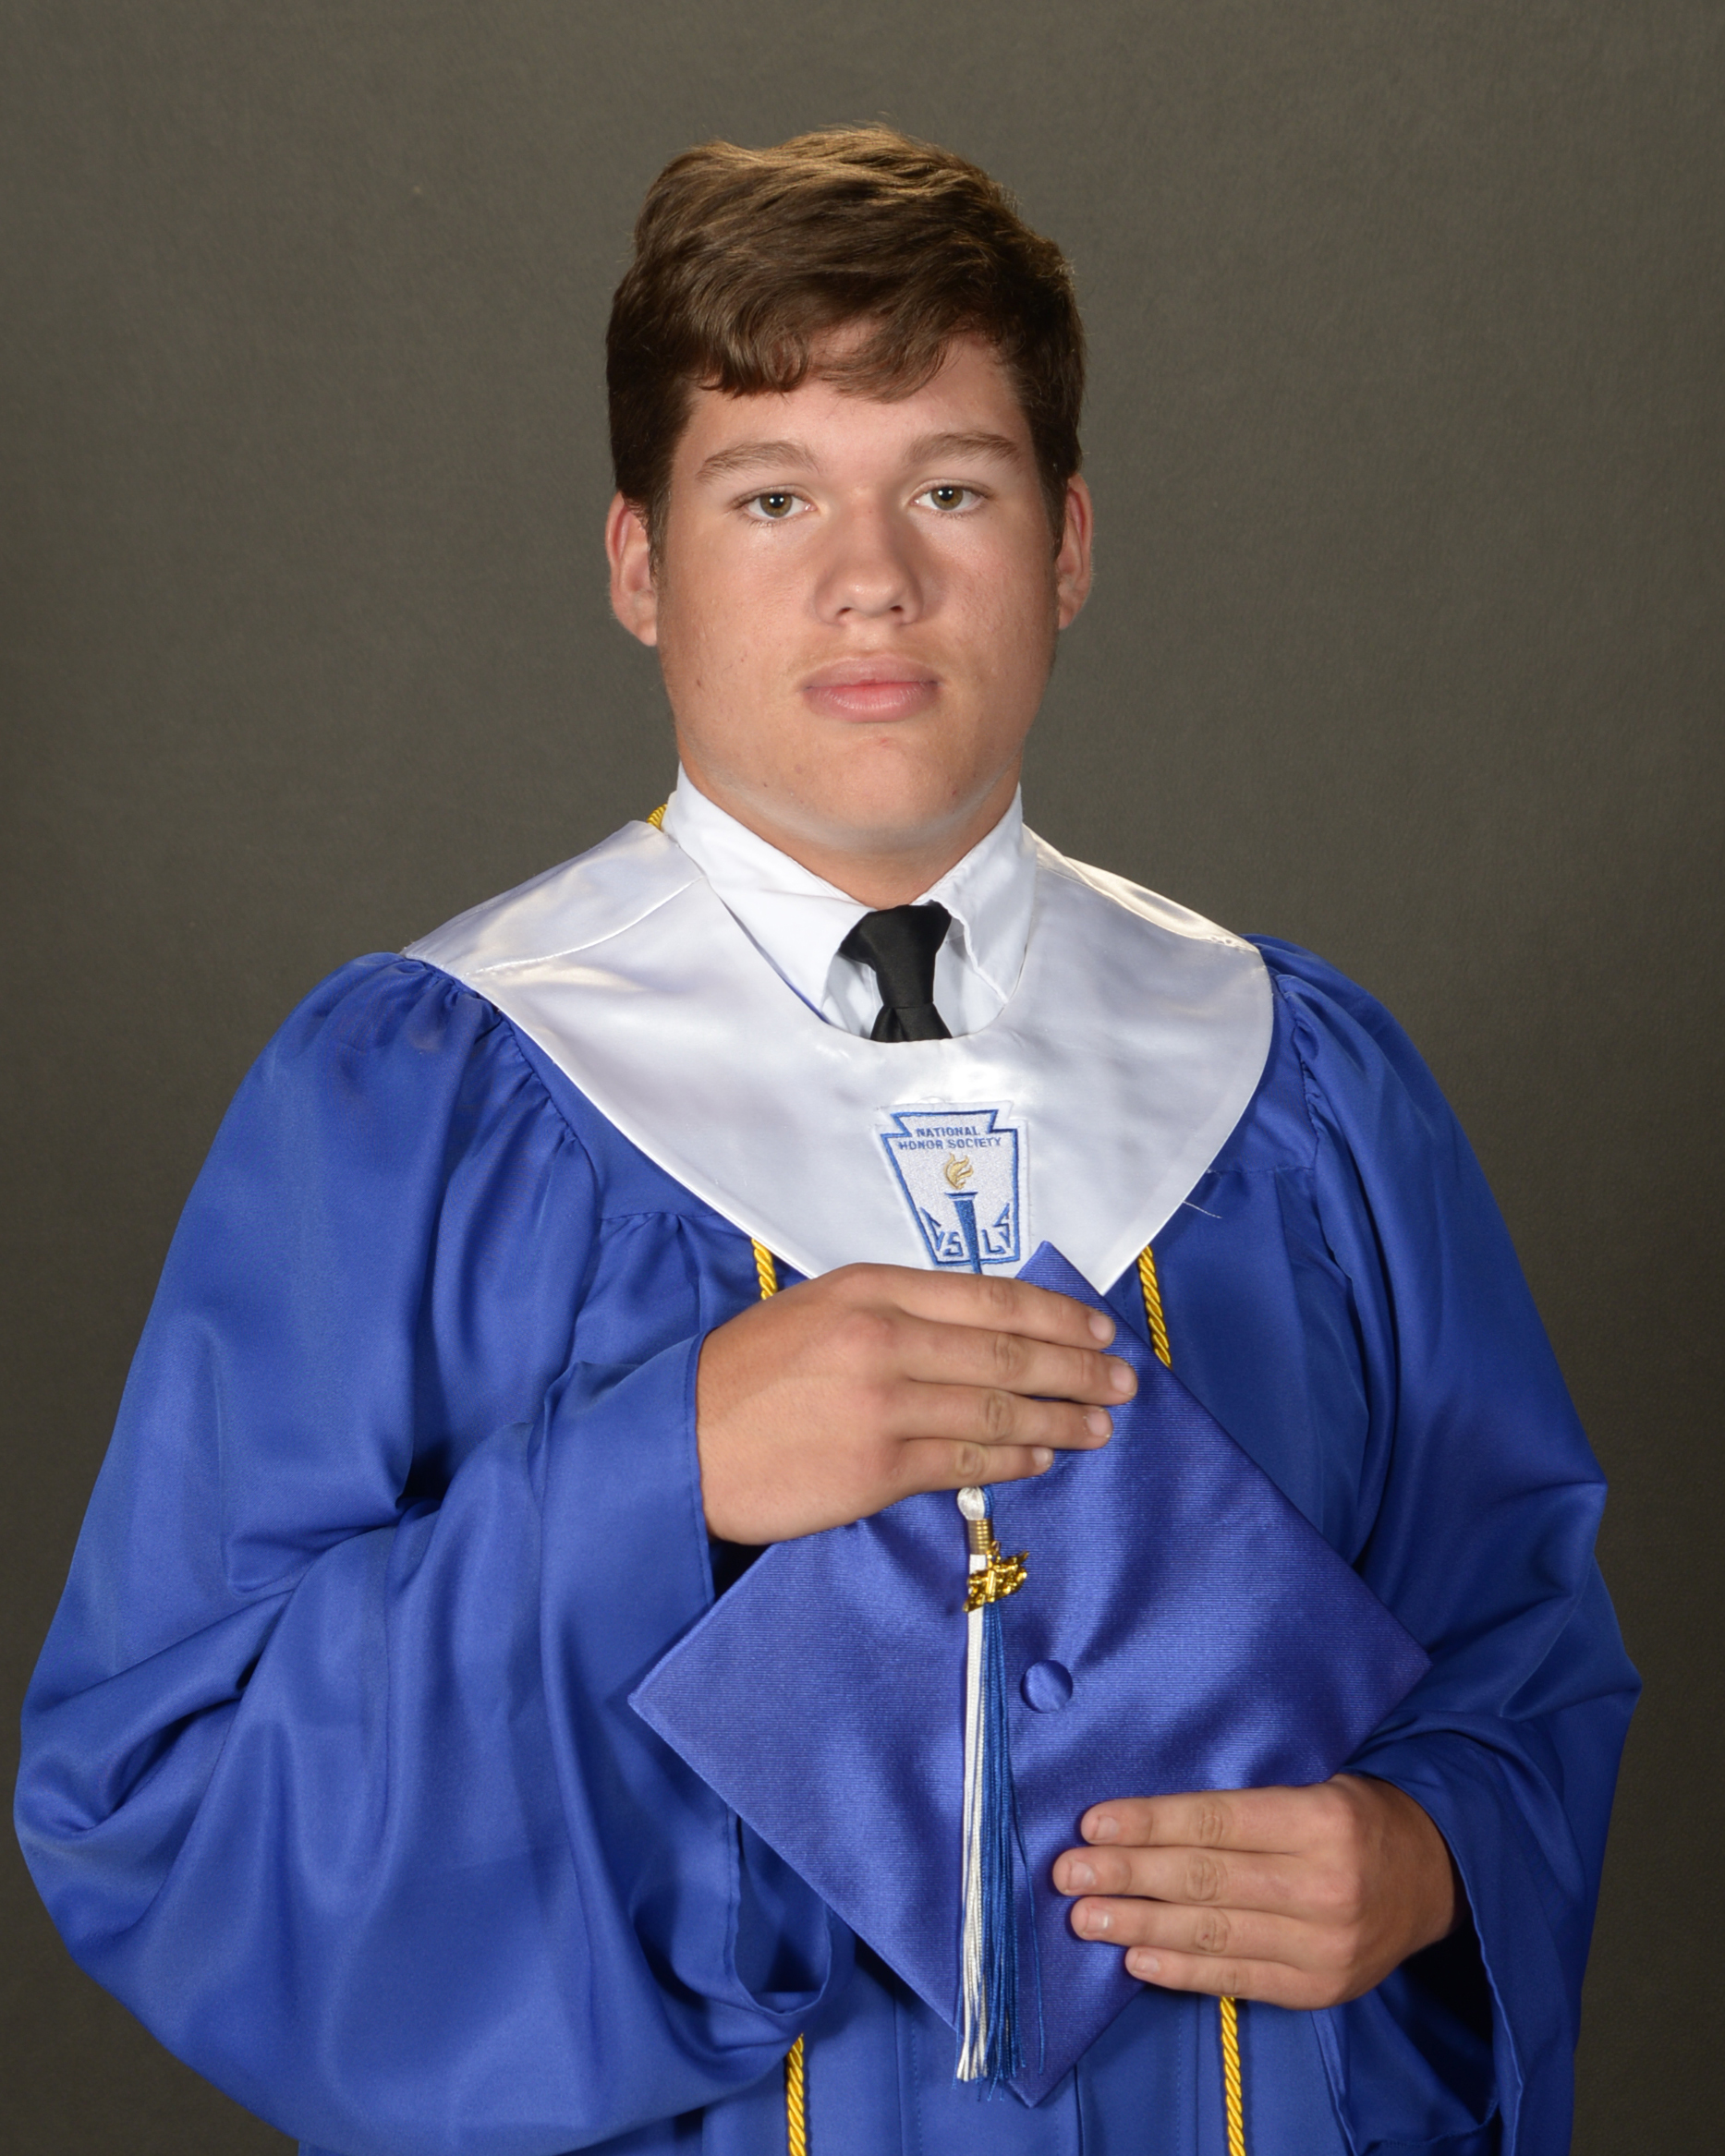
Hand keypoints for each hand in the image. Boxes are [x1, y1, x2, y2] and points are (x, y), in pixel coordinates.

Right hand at [694, 1263, 1134, 1541]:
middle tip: (1124, 1381)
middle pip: (1008, 1353)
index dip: (1057, 1314)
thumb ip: (894, 1311)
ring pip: (998, 1410)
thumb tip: (978, 1328)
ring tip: (1101, 1426)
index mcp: (872, 1288)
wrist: (680, 1441)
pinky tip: (1042, 1458)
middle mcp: (884, 1339)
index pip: (990, 1297)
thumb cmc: (746, 1374)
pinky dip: (1014, 1459)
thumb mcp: (818, 1309)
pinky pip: (965, 1462)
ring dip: (1061, 1419)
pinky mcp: (876, 1470)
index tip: (1100, 1329)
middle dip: (1078, 1368)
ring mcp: (883, 1406)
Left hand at [1054, 1777, 1458, 2006]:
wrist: (1436, 1879)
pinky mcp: (1320, 1989)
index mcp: (1322, 1820)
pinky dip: (1181, 1972)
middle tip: (1069, 1874)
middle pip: (1207, 1881)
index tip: (1093, 1823)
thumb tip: (1147, 1817)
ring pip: (1213, 1934)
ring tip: (1085, 1918)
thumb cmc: (1354, 1817)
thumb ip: (1246, 1803)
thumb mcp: (1314, 1784)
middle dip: (1129, 1876)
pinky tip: (1136, 1961)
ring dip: (1139, 1927)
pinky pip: (1237, 1980)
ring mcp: (1325, 1946)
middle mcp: (1326, 1886)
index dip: (1151, 1824)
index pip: (1218, 1823)